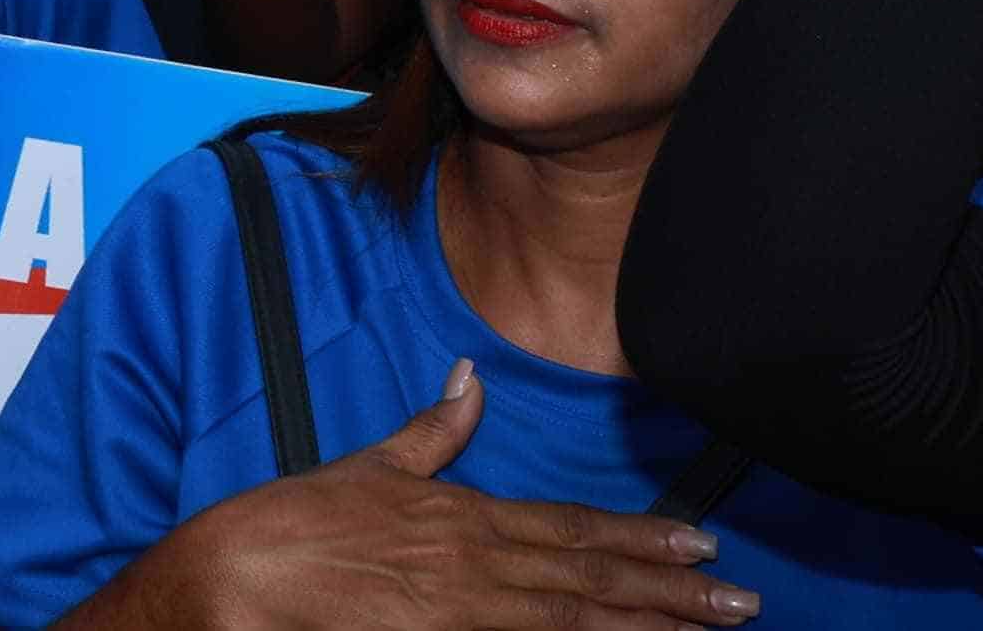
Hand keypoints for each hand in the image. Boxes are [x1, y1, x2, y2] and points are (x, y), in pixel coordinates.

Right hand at [133, 363, 748, 627]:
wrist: (241, 575)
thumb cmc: (294, 523)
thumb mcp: (368, 467)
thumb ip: (430, 433)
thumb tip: (470, 378)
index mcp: (464, 515)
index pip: (574, 528)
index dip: (641, 538)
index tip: (700, 543)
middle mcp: (479, 563)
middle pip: (594, 579)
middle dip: (673, 590)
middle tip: (742, 601)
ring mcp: (469, 610)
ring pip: (580, 620)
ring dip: (650, 623)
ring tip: (712, 627)